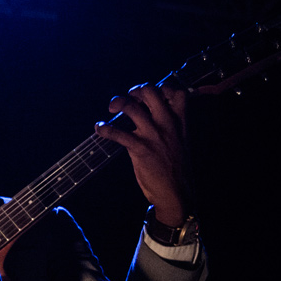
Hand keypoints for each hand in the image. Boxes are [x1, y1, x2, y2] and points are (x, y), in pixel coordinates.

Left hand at [95, 83, 191, 224]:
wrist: (176, 193)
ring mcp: (154, 135)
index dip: (162, 87)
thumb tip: (151, 114)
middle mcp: (167, 124)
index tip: (150, 95)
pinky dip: (105, 129)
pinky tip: (99, 128)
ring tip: (112, 107)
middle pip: (151, 92)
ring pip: (132, 107)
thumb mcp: (180, 142)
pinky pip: (118, 133)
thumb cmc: (176, 169)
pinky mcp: (141, 149)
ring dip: (118, 102)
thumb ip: (169, 126)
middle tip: (129, 98)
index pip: (176, 93)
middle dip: (136, 90)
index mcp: (180, 122)